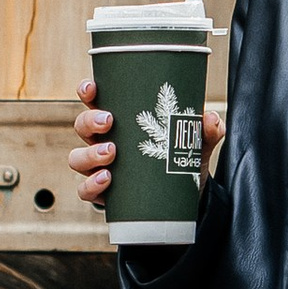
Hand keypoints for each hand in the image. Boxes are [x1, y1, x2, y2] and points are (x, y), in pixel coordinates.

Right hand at [70, 80, 224, 212]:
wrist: (184, 200)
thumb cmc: (180, 160)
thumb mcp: (196, 144)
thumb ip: (207, 130)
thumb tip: (209, 118)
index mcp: (121, 122)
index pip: (95, 101)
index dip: (87, 92)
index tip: (92, 88)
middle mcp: (104, 141)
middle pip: (82, 126)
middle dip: (90, 121)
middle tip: (109, 121)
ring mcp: (100, 168)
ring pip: (77, 158)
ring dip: (89, 154)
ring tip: (110, 154)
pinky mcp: (104, 194)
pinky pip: (85, 190)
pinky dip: (91, 184)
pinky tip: (106, 179)